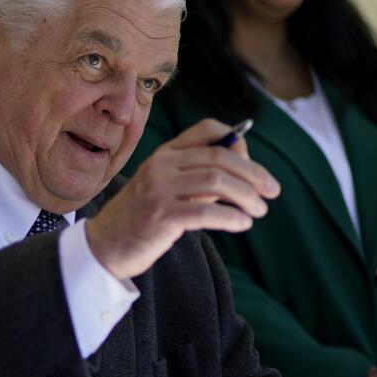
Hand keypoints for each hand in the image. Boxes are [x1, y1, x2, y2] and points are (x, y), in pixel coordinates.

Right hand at [86, 118, 279, 279]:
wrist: (104, 246)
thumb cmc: (141, 219)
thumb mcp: (166, 189)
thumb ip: (197, 178)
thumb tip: (246, 171)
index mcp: (163, 155)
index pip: (206, 130)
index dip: (237, 141)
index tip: (254, 164)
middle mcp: (161, 166)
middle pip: (219, 157)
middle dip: (254, 173)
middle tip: (272, 191)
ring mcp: (159, 190)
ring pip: (217, 182)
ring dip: (247, 196)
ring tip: (259, 211)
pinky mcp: (161, 216)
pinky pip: (207, 211)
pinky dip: (232, 217)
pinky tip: (242, 224)